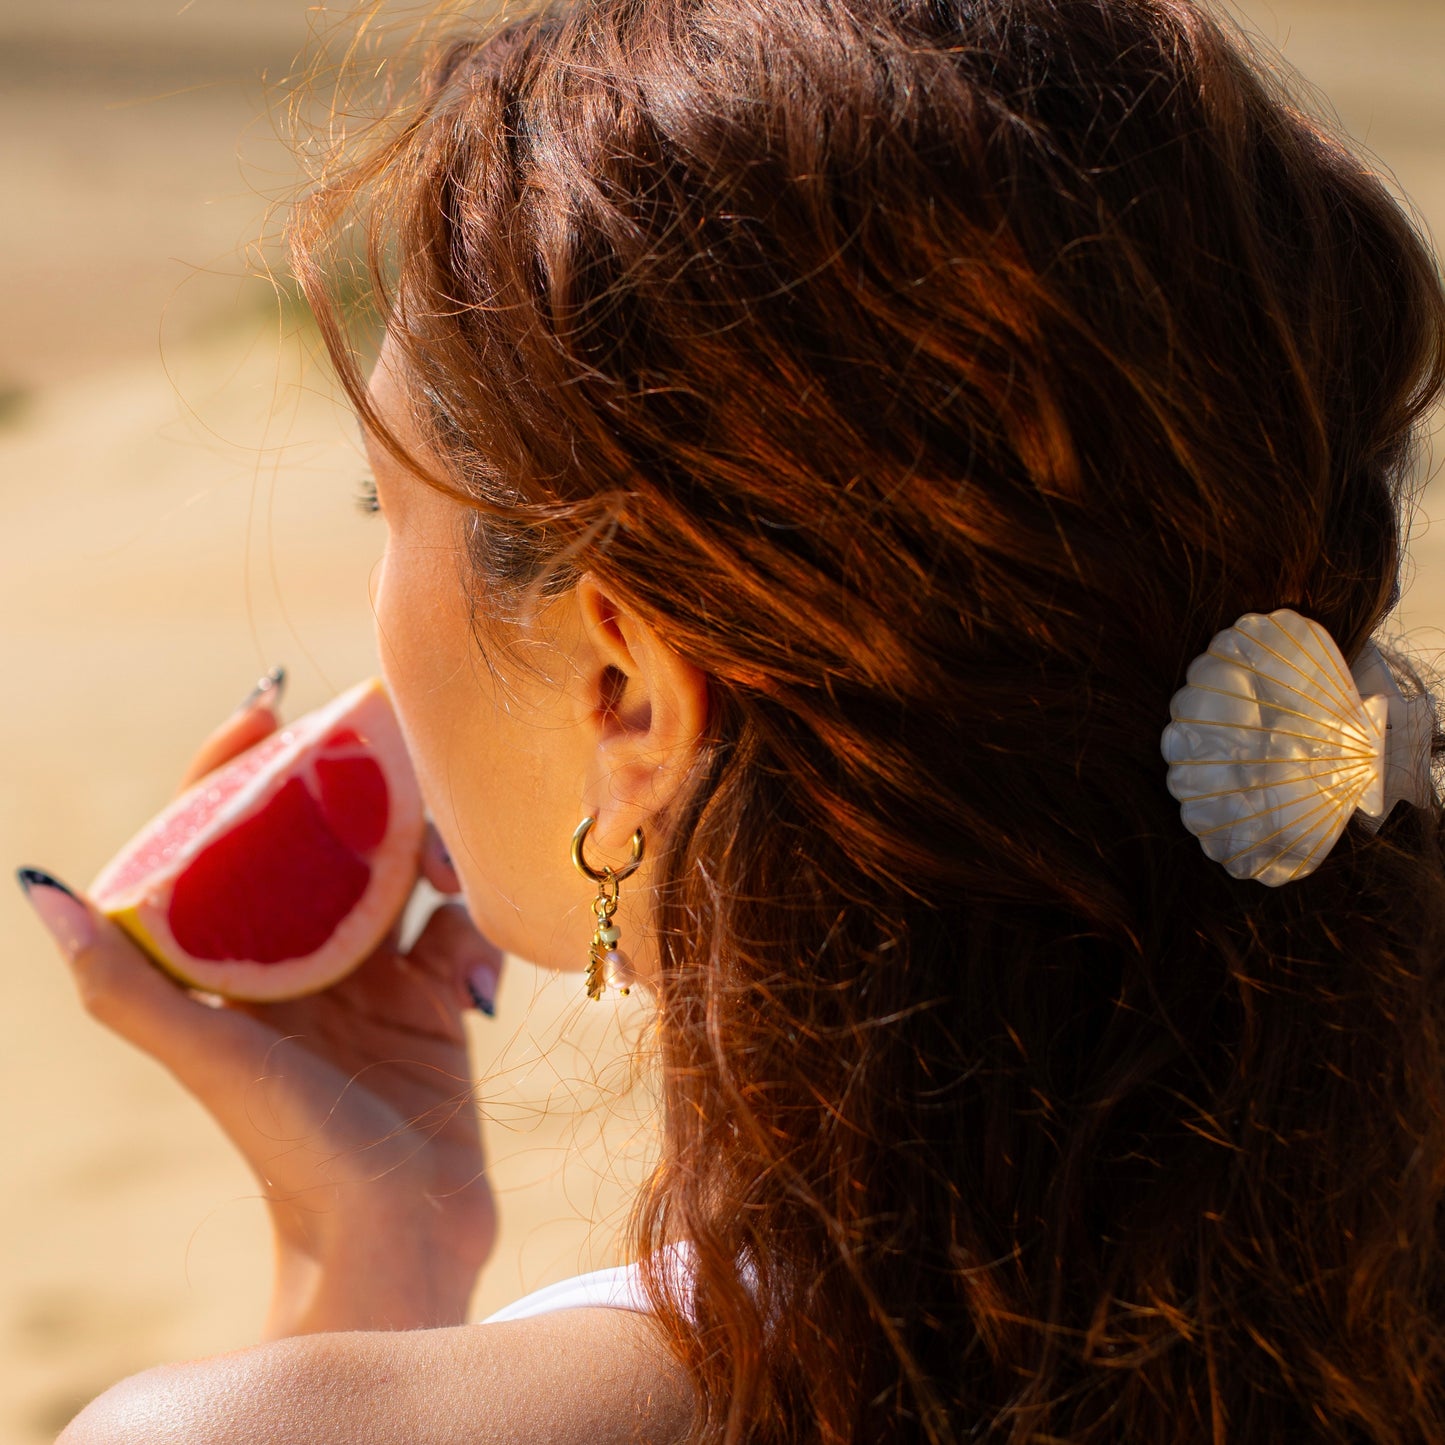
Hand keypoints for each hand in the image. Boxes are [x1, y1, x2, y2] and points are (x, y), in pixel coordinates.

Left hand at [19, 690, 500, 1334]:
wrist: (400, 1239)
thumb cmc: (293, 1151)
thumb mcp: (210, 1057)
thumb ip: (122, 982)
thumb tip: (34, 884)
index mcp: (232, 970)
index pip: (223, 842)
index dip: (235, 772)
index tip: (269, 709)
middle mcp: (297, 966)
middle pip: (320, 845)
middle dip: (350, 790)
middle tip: (386, 744)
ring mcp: (368, 983)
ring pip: (395, 877)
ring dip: (422, 847)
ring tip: (444, 845)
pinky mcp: (432, 1006)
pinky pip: (453, 933)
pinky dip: (468, 925)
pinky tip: (472, 949)